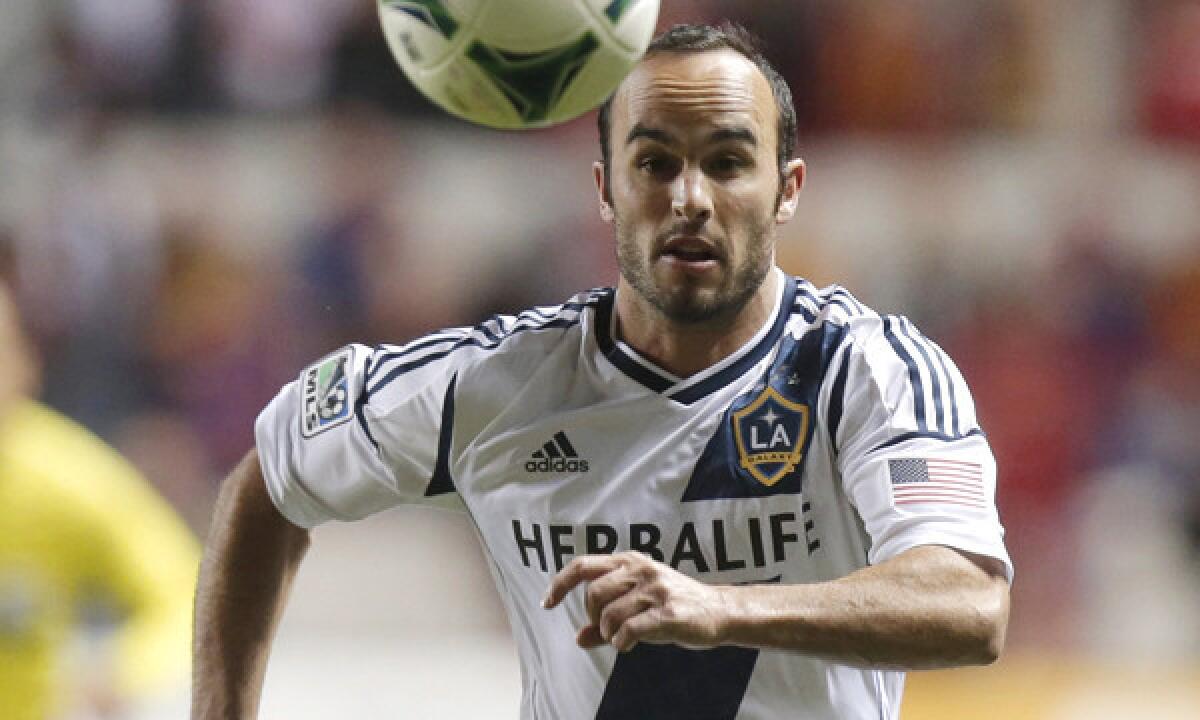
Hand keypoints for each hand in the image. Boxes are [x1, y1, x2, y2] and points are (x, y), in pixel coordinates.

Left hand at [543, 551, 729, 651]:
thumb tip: (579, 638)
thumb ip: (607, 620)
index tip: (547, 603)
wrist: (718, 611)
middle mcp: (641, 569)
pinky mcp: (668, 612)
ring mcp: (655, 589)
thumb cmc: (673, 606)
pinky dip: (621, 642)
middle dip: (593, 618)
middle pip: (592, 593)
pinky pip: (629, 630)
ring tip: (621, 637)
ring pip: (610, 614)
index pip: (583, 565)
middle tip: (606, 629)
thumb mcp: (638, 605)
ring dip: (609, 633)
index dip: (560, 584)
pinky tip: (627, 645)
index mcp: (630, 561)